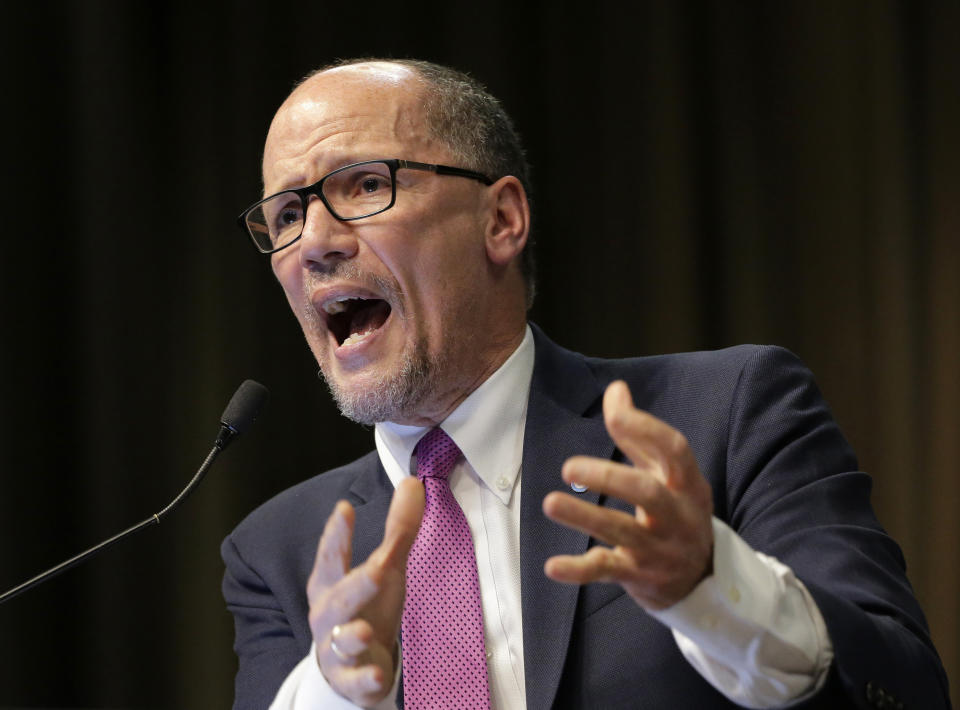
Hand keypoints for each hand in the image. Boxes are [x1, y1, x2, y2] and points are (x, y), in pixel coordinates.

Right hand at [307, 477, 424, 706]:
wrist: (352, 663)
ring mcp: (337, 648)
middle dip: (355, 586)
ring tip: (365, 630)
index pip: (332, 556)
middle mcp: (329, 615)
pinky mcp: (351, 678)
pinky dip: (364, 676)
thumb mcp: (383, 568)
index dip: (336, 535)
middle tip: (377, 570)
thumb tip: (412, 482)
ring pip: (341, 641)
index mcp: (331, 584)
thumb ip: (397, 529)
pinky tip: (378, 672)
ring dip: (353, 635)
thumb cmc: (365, 606)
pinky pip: (355, 679)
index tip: (343, 509)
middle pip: (338, 599)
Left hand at [542, 380, 713, 609]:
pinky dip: (578, 571)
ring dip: (584, 517)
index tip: (614, 413)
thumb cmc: (676, 510)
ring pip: (621, 531)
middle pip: (647, 493)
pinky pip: (607, 571)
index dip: (646, 429)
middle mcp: (677, 515)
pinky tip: (552, 566)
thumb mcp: (666, 473)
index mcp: (687, 483)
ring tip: (550, 502)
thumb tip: (616, 388)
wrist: (703, 578)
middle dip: (609, 478)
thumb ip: (638, 434)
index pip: (674, 450)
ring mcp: (658, 548)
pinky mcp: (638, 576)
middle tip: (569, 466)